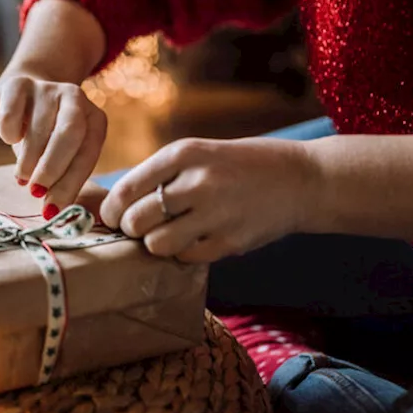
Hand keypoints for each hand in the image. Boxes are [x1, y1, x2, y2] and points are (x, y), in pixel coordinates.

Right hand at [0, 69, 106, 212]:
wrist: (23, 94)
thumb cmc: (45, 136)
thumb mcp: (62, 154)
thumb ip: (63, 179)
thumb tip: (54, 212)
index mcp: (94, 119)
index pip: (88, 152)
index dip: (71, 182)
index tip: (53, 208)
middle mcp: (75, 98)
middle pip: (70, 133)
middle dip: (52, 168)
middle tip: (36, 191)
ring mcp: (47, 88)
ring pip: (39, 128)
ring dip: (28, 160)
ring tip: (22, 176)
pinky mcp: (17, 84)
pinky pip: (11, 114)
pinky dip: (9, 134)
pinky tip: (11, 140)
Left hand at [99, 137, 321, 262]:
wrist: (300, 180)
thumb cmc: (237, 167)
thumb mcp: (198, 154)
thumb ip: (160, 174)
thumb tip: (115, 205)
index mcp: (183, 153)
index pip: (126, 189)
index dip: (111, 210)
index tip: (113, 217)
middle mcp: (197, 181)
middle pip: (136, 220)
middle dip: (132, 229)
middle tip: (141, 228)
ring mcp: (215, 213)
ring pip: (157, 245)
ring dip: (156, 244)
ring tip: (169, 234)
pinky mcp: (230, 241)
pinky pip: (186, 258)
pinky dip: (184, 253)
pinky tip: (196, 239)